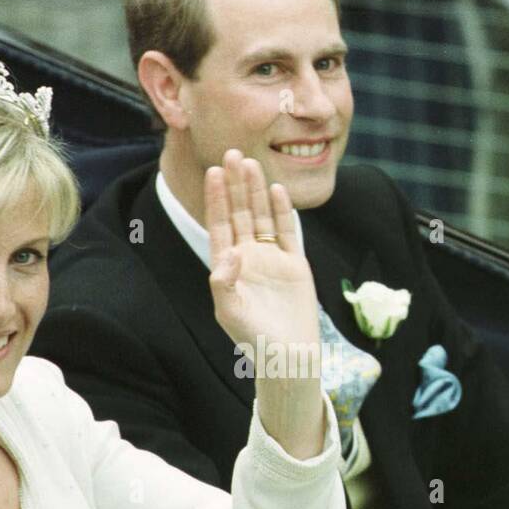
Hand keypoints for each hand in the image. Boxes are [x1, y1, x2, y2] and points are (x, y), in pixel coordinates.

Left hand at [206, 149, 320, 365]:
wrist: (288, 355)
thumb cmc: (254, 338)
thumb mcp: (230, 312)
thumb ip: (223, 282)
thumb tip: (230, 252)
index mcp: (227, 267)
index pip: (220, 225)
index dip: (217, 199)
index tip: (213, 172)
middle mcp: (248, 257)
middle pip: (241, 213)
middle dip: (235, 185)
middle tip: (232, 153)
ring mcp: (271, 259)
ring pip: (263, 217)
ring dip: (257, 191)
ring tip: (252, 164)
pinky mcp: (295, 264)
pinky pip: (288, 232)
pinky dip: (283, 211)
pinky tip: (276, 190)